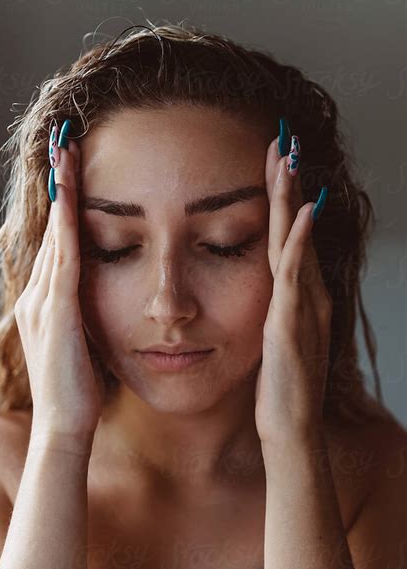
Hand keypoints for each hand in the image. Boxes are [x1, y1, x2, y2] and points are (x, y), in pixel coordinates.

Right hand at [14, 122, 104, 449]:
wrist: (63, 426)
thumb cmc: (79, 388)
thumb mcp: (82, 344)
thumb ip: (86, 317)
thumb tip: (102, 300)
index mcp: (48, 301)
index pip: (59, 241)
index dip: (65, 202)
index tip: (72, 167)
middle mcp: (39, 294)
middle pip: (52, 227)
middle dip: (59, 184)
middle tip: (64, 142)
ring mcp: (43, 302)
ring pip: (55, 235)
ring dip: (61, 192)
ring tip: (65, 152)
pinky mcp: (57, 313)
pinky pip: (64, 260)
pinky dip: (66, 226)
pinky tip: (73, 198)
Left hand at [254, 132, 330, 448]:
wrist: (289, 429)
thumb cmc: (279, 387)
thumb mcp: (274, 339)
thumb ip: (273, 310)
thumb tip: (265, 291)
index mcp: (295, 296)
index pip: (287, 236)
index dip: (282, 198)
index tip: (274, 162)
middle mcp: (304, 294)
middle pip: (293, 229)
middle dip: (289, 184)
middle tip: (283, 140)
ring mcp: (301, 308)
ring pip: (294, 243)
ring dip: (292, 199)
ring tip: (289, 159)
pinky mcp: (291, 325)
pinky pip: (294, 277)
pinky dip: (298, 243)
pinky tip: (299, 214)